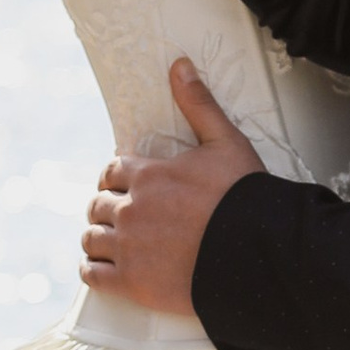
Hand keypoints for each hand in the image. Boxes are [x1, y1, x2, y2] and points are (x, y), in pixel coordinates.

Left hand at [79, 64, 260, 314]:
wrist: (259, 252)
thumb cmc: (246, 198)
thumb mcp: (226, 142)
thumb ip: (198, 104)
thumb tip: (179, 65)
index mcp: (148, 175)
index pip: (111, 171)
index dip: (117, 179)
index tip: (125, 187)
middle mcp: (131, 210)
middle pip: (98, 205)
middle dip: (108, 208)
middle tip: (123, 217)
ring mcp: (129, 248)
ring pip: (91, 239)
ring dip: (98, 238)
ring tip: (112, 243)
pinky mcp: (132, 283)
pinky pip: (93, 275)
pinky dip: (94, 270)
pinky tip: (105, 269)